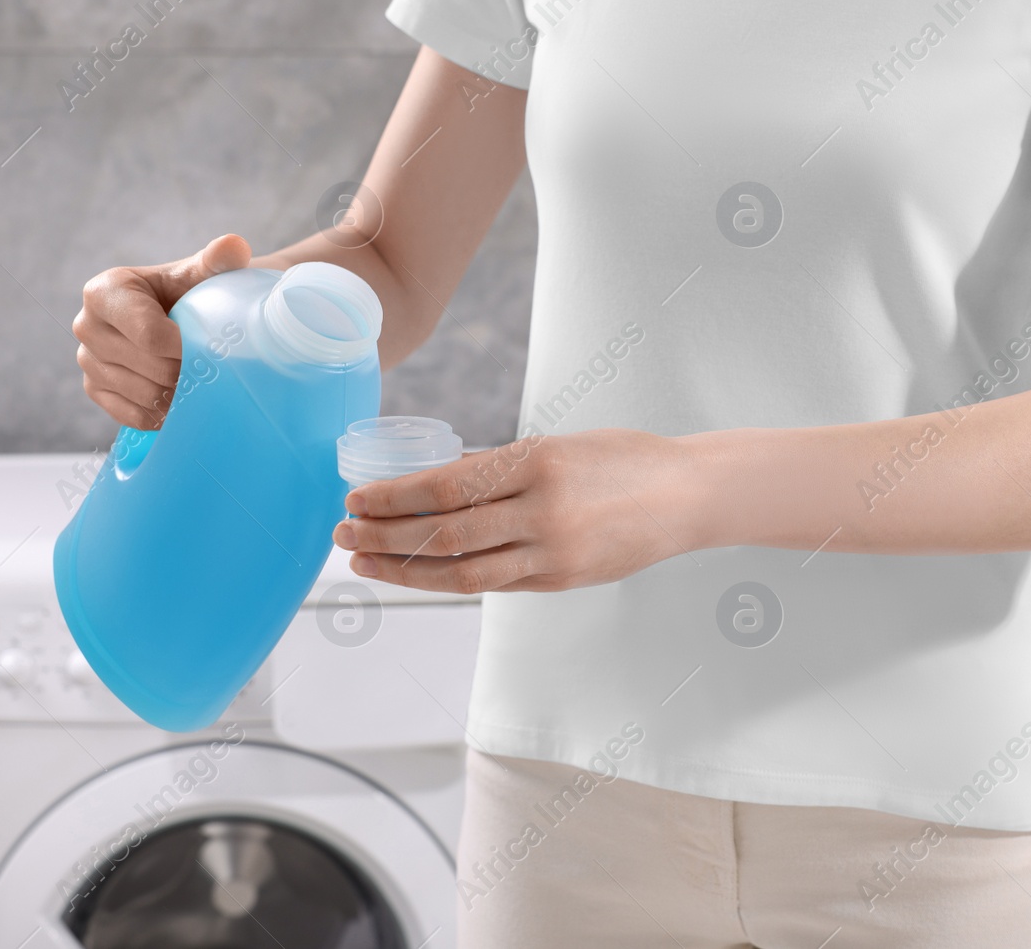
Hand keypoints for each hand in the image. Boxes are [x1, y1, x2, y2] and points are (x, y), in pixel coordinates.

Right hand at [72, 234, 251, 428]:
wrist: (177, 315)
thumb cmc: (187, 291)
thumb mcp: (201, 273)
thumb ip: (219, 258)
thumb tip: (234, 246)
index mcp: (104, 291)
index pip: (150, 335)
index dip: (188, 347)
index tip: (214, 347)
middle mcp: (86, 325)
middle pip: (150, 367)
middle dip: (187, 371)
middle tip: (211, 366)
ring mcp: (87, 360)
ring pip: (144, 394)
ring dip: (178, 394)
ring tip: (197, 379)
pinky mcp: (95, 389)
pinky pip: (134, 415)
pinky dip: (163, 414)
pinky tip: (180, 400)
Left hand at [332, 428, 700, 593]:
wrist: (687, 495)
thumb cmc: (619, 459)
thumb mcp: (557, 446)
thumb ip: (499, 467)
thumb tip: (434, 482)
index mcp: (537, 462)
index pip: (447, 485)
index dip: (394, 497)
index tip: (356, 498)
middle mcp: (542, 510)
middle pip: (445, 534)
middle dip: (385, 536)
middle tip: (343, 533)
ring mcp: (553, 551)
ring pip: (463, 571)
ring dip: (405, 569)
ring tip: (364, 561)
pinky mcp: (562, 579)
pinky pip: (493, 583)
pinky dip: (449, 580)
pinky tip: (417, 576)